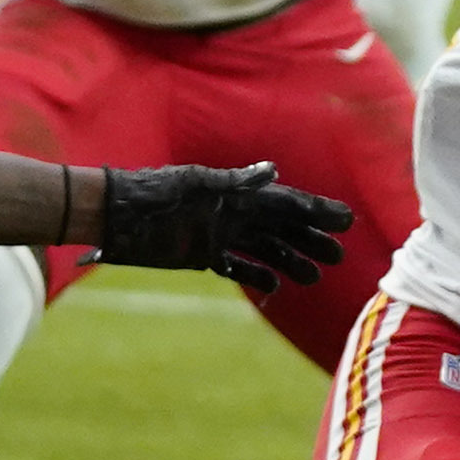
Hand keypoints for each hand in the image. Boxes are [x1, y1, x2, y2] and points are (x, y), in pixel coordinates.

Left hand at [95, 161, 355, 291]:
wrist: (114, 213)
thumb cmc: (152, 192)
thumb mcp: (194, 182)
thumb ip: (234, 180)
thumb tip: (273, 171)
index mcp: (236, 194)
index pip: (286, 203)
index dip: (316, 211)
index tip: (345, 221)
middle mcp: (233, 214)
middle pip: (282, 227)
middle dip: (311, 239)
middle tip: (338, 255)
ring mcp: (219, 235)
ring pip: (265, 249)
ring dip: (290, 261)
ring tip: (316, 277)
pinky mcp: (201, 255)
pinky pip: (237, 266)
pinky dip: (256, 275)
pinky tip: (275, 288)